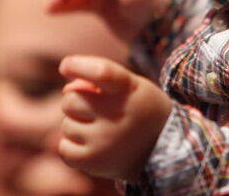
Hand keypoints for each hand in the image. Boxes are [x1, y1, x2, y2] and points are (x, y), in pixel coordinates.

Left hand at [58, 55, 172, 180]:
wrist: (164, 148)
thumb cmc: (138, 108)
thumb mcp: (129, 85)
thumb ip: (98, 79)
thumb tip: (66, 90)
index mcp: (128, 89)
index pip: (101, 72)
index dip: (79, 66)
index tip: (66, 66)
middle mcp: (117, 115)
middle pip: (70, 100)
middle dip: (77, 102)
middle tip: (95, 109)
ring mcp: (105, 141)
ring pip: (66, 125)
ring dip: (77, 125)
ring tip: (101, 129)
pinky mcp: (94, 163)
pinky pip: (64, 148)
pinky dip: (72, 146)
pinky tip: (91, 144)